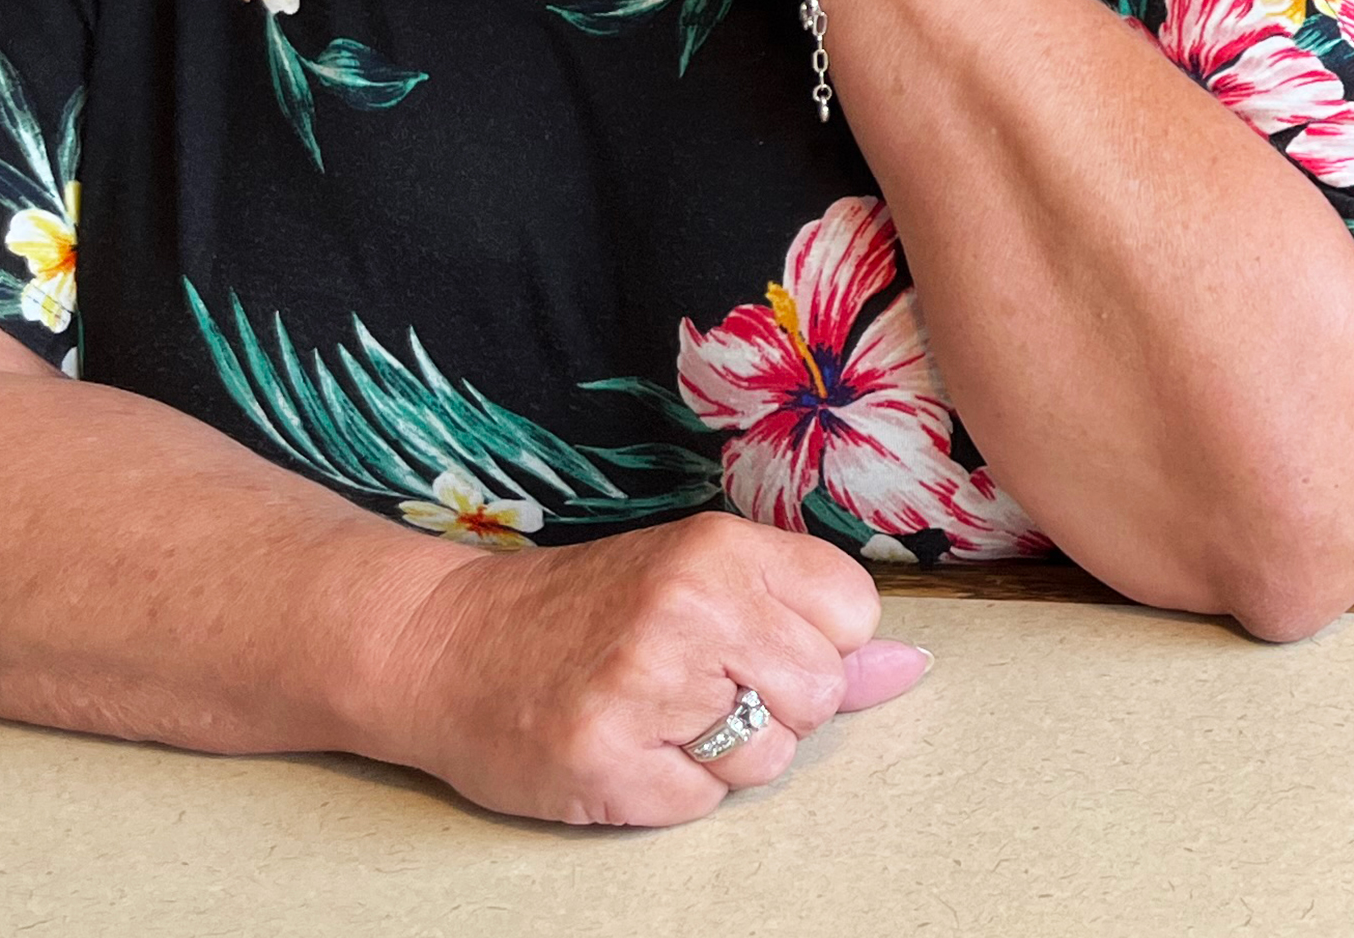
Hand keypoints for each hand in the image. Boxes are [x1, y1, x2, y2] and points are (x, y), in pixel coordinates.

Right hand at [367, 513, 930, 826]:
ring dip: (723, 755)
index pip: (854, 613)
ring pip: (769, 757)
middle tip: (698, 683)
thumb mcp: (697, 579)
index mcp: (721, 549)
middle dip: (775, 705)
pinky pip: (701, 804)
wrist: (443, 646)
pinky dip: (669, 792)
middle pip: (820, 694)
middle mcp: (689, 609)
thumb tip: (909, 668)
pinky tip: (625, 749)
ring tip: (658, 715)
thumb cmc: (583, 610)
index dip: (818, 642)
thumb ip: (803, 618)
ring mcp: (644, 689)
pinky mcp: (605, 764)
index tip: (758, 639)